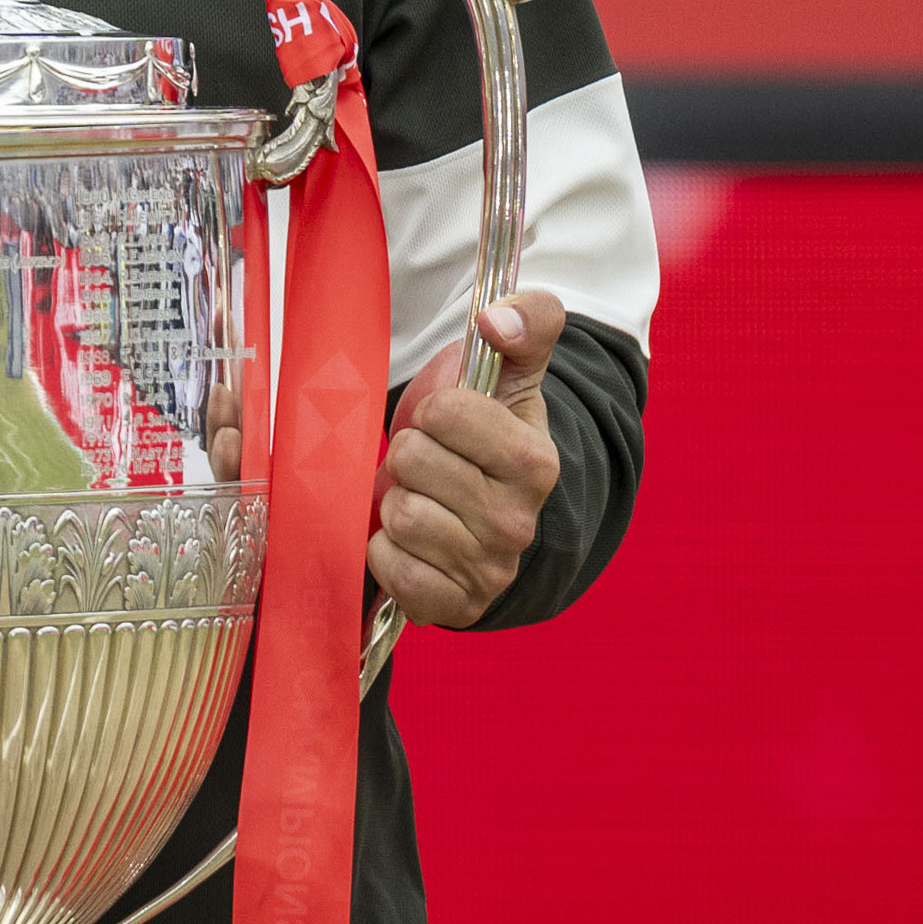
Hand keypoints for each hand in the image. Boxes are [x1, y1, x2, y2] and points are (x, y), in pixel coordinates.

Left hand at [370, 294, 567, 626]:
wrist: (488, 515)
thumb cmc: (486, 437)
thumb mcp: (514, 375)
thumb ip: (528, 322)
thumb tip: (497, 318)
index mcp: (535, 461)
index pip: (444, 413)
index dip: (433, 411)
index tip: (447, 424)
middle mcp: (518, 522)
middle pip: (411, 461)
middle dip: (407, 456)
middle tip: (429, 466)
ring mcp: (487, 569)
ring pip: (400, 515)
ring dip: (395, 503)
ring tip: (423, 501)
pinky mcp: (453, 605)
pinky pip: (393, 568)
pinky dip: (388, 551)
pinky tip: (411, 542)